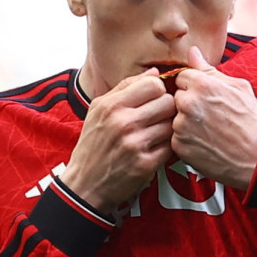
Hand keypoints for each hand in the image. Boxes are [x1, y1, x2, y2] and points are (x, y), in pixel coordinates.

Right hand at [58, 69, 174, 213]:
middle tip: (158, 117)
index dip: (159, 90)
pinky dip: (167, 147)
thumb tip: (155, 72)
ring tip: (156, 133)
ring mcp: (135, 144)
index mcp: (111, 105)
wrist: (84, 184)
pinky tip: (156, 148)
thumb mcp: (99, 109)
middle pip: (167, 102)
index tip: (155, 99)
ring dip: (168, 128)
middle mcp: (123, 123)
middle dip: (167, 108)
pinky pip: (170, 147)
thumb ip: (126, 87)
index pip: (154, 84)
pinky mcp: (145, 165)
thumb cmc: (93, 144)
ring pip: (172, 124)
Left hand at [171, 46, 256, 189]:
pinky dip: (187, 141)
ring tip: (210, 132)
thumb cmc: (251, 122)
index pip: (182, 77)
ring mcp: (182, 126)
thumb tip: (192, 52)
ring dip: (187, 123)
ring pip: (175, 118)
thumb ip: (210, 70)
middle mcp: (189, 103)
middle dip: (189, 104)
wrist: (256, 158)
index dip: (195, 87)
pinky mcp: (179, 146)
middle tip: (210, 117)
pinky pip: (176, 138)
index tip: (207, 99)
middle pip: (177, 97)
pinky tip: (205, 143)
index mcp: (202, 84)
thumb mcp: (239, 88)